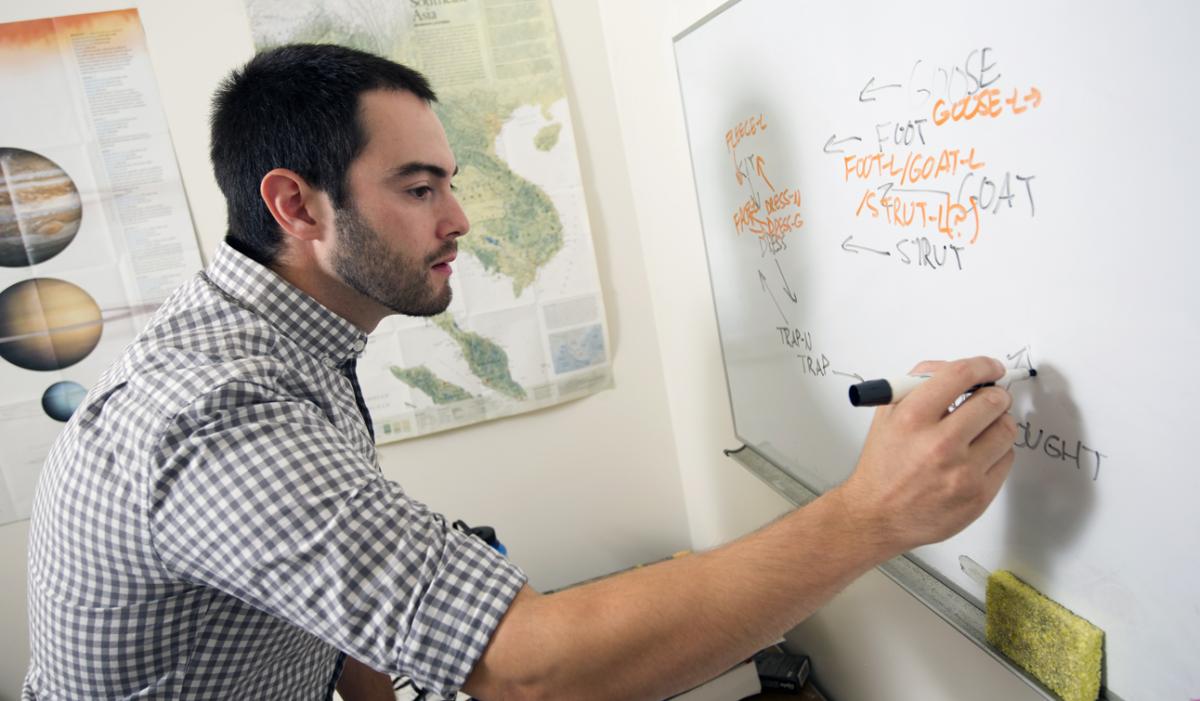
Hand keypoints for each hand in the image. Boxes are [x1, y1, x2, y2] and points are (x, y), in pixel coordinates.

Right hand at [835, 356, 1016, 555]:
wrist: (878, 516)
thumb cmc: (883, 466)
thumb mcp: (887, 416)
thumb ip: (918, 385)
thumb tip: (957, 370)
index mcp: (912, 419)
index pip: (960, 375)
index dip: (982, 366)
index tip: (991, 368)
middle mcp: (939, 444)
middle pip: (993, 401)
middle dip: (994, 396)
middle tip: (989, 400)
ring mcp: (962, 473)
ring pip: (1006, 430)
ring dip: (997, 424)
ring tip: (979, 431)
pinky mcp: (978, 495)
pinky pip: (1007, 459)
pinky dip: (996, 453)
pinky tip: (976, 456)